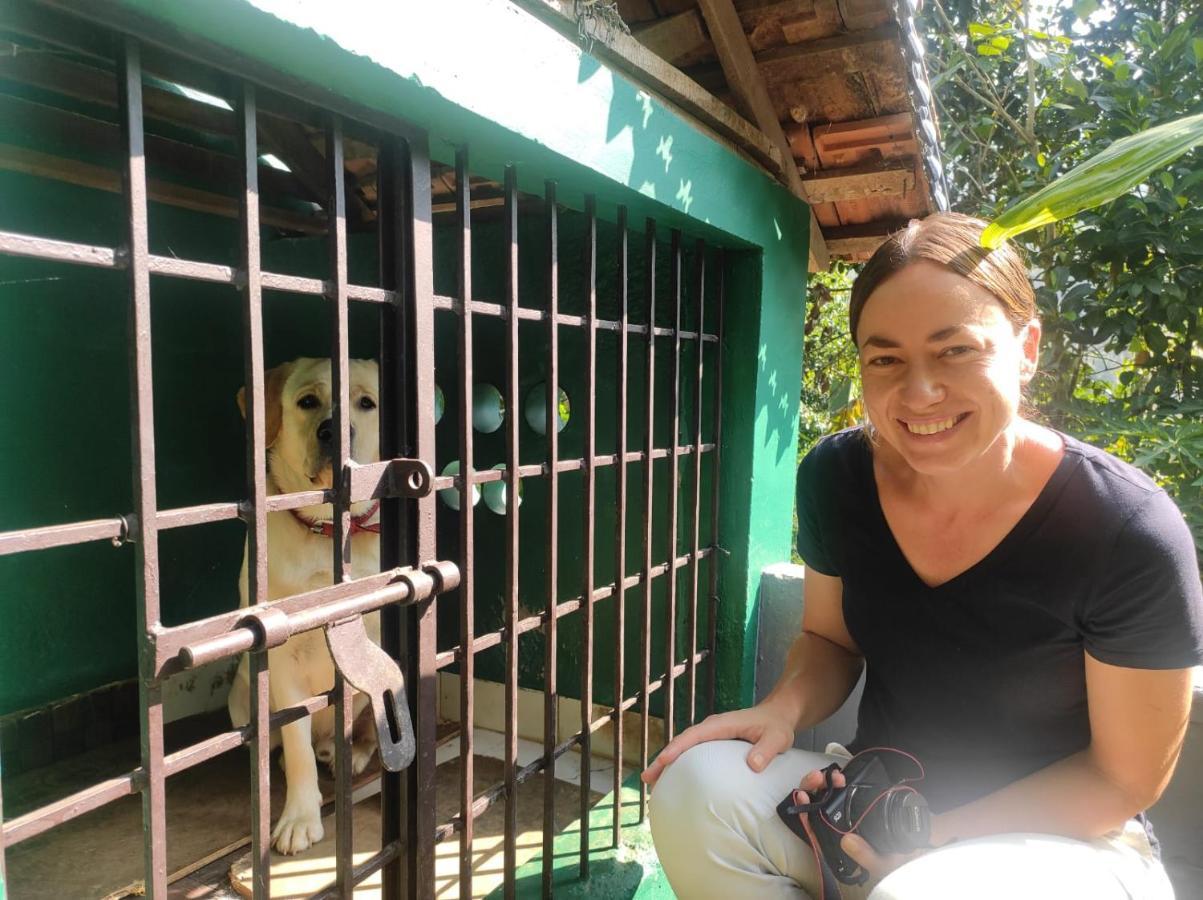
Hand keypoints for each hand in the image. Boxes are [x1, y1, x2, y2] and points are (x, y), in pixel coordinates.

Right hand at [641, 703, 795, 786]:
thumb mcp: (777, 738)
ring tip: (652, 782)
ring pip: (684, 747)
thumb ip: (766, 750)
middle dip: (663, 759)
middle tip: (647, 778)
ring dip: (667, 762)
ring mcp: (711, 735)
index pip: (694, 736)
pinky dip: (679, 763)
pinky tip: (673, 779)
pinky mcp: (713, 743)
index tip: (663, 760)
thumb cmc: (776, 726)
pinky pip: (692, 752)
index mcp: (721, 724)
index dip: (678, 748)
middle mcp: (711, 728)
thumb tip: (752, 765)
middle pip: (682, 742)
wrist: (778, 715)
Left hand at [796, 767, 926, 883]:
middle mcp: (839, 829)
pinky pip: (842, 791)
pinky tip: (841, 775)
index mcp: (839, 845)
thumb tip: (847, 841)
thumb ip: (866, 857)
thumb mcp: (884, 864)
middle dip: (813, 789)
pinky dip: (839, 782)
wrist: (919, 849)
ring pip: (826, 796)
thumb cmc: (898, 861)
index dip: (805, 812)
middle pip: (816, 807)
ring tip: (834, 775)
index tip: (803, 796)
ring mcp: (847, 815)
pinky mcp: (857, 803)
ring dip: (825, 783)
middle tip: (819, 778)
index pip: (814, 828)